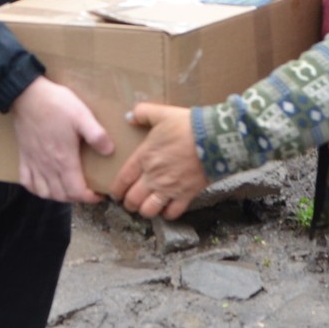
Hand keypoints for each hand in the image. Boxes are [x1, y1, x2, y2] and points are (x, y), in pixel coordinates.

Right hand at [10, 76, 112, 203]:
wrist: (27, 95)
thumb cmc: (55, 104)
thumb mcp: (82, 115)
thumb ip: (96, 135)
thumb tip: (110, 151)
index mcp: (64, 160)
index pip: (77, 191)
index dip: (90, 198)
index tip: (99, 194)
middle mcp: (48, 166)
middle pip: (62, 196)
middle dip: (77, 198)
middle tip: (87, 190)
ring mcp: (34, 163)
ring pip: (45, 193)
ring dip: (58, 196)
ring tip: (68, 189)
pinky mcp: (24, 157)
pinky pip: (27, 182)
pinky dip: (36, 189)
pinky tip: (44, 184)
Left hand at [111, 102, 206, 219]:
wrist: (214, 139)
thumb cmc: (187, 126)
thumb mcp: (162, 113)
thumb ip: (143, 113)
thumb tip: (129, 116)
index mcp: (144, 158)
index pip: (122, 180)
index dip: (116, 190)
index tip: (115, 193)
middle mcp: (153, 177)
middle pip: (133, 199)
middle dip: (129, 203)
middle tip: (131, 201)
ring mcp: (169, 188)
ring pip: (149, 211)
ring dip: (145, 211)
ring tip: (147, 207)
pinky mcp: (186, 195)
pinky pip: (172, 213)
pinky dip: (168, 214)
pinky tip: (167, 209)